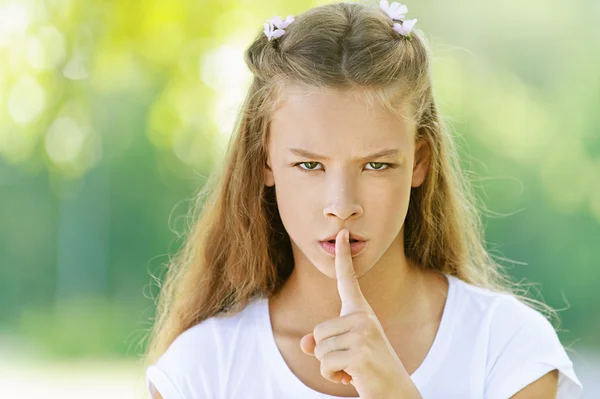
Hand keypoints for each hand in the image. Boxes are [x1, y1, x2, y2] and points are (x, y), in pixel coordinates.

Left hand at [299, 229, 421, 397]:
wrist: (395, 394)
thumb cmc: (369, 371)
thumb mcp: (344, 352)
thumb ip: (323, 344)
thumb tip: (305, 344)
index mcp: (362, 313)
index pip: (349, 280)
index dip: (343, 257)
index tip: (341, 233)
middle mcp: (363, 318)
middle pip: (318, 330)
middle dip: (326, 354)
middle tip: (350, 363)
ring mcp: (363, 333)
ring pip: (320, 348)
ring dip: (329, 367)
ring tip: (352, 370)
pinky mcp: (360, 352)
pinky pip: (325, 363)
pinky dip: (332, 376)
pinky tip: (351, 378)